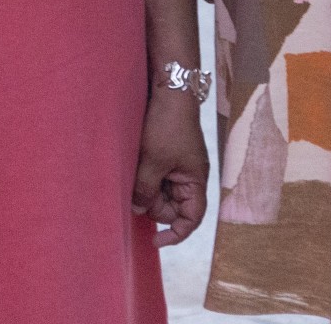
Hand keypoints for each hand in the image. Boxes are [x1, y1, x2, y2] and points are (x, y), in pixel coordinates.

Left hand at [132, 85, 209, 246]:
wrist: (169, 90)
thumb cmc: (167, 125)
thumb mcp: (154, 161)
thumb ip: (146, 190)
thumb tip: (138, 211)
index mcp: (196, 180)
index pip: (192, 218)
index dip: (176, 234)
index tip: (155, 241)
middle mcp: (189, 176)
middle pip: (173, 207)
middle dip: (154, 206)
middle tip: (136, 192)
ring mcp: (178, 166)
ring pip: (161, 193)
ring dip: (146, 190)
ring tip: (134, 173)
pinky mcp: (167, 156)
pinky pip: (156, 178)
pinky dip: (145, 179)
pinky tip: (134, 169)